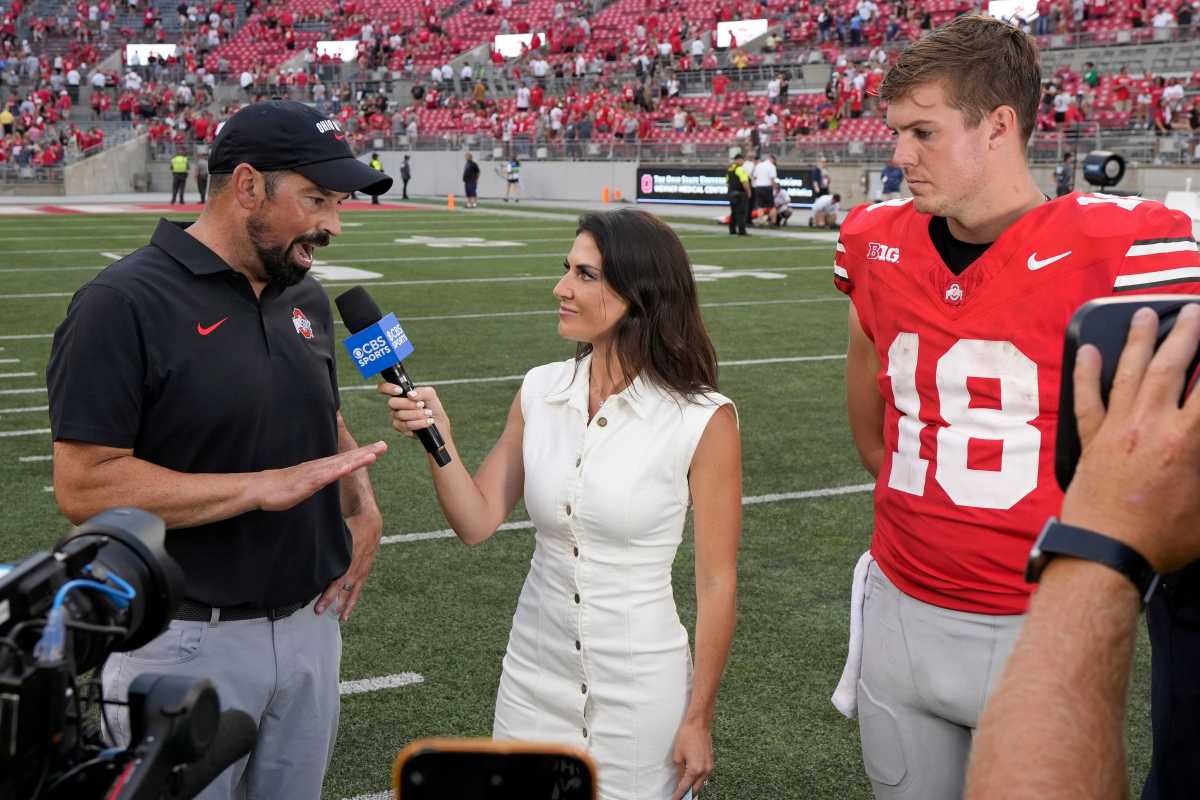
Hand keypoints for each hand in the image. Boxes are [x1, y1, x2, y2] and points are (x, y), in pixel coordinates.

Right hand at [253, 442, 386, 512]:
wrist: (261, 488)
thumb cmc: (281, 487)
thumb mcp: (304, 482)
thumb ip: (317, 479)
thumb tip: (326, 478)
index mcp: (320, 468)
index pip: (345, 459)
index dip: (362, 453)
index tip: (379, 448)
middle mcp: (320, 467)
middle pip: (347, 458)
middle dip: (366, 452)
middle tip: (385, 445)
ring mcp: (314, 473)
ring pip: (340, 465)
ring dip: (357, 459)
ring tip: (374, 454)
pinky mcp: (307, 482)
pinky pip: (325, 476)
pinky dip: (338, 471)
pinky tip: (349, 467)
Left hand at [316, 510, 381, 619]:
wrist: (369, 519)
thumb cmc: (350, 523)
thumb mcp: (338, 531)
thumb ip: (326, 542)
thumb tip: (308, 545)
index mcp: (349, 556)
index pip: (338, 579)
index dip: (329, 592)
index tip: (319, 604)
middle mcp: (357, 565)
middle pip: (343, 586)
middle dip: (332, 600)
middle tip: (319, 612)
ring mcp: (363, 568)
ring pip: (354, 589)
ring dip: (346, 603)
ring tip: (340, 617)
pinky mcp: (366, 569)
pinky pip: (359, 586)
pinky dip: (354, 597)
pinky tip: (348, 608)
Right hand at [377, 383, 451, 439]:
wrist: (438, 423)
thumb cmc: (432, 407)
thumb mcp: (430, 395)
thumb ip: (421, 392)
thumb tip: (410, 394)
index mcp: (400, 394)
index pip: (384, 388)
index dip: (388, 388)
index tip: (400, 391)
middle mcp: (396, 405)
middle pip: (392, 403)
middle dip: (409, 404)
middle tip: (422, 405)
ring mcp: (396, 417)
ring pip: (400, 415)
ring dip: (417, 414)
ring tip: (428, 413)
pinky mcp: (401, 428)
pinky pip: (406, 425)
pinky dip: (419, 423)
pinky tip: (427, 422)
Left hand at [670, 720, 713, 798]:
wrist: (699, 724)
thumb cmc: (687, 737)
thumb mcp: (678, 755)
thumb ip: (680, 771)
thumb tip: (680, 779)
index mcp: (694, 770)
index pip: (685, 788)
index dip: (679, 795)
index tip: (674, 799)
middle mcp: (704, 771)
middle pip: (695, 789)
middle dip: (688, 795)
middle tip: (680, 797)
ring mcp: (709, 767)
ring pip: (701, 783)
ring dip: (693, 788)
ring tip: (685, 792)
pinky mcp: (711, 762)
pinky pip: (704, 776)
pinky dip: (698, 780)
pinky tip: (693, 781)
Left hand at [1061, 303, 1199, 572]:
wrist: (1103, 552)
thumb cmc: (1162, 538)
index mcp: (1187, 441)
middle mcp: (1150, 425)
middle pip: (1171, 367)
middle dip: (1186, 335)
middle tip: (1193, 311)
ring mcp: (1116, 429)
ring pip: (1129, 374)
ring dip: (1139, 341)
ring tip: (1146, 314)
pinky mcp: (1090, 440)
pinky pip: (1087, 399)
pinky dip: (1086, 373)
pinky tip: (1087, 350)